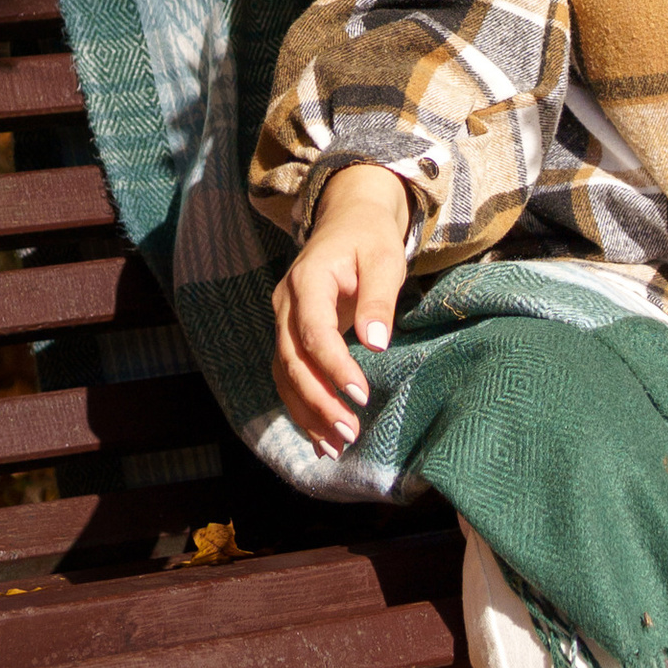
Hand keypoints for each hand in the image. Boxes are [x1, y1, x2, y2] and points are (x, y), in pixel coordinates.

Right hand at [272, 162, 411, 456]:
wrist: (348, 220)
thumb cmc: (370, 238)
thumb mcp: (384, 258)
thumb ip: (378, 298)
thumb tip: (376, 342)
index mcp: (307, 281)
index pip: (314, 333)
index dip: (334, 367)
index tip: (360, 396)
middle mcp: (286, 304)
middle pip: (292, 361)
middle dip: (318, 401)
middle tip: (349, 432)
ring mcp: (283, 321)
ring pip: (285, 375)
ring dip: (307, 413)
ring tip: (335, 447)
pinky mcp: (290, 335)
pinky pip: (289, 376)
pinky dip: (302, 408)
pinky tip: (320, 439)